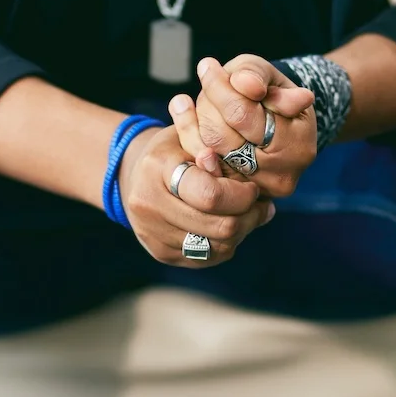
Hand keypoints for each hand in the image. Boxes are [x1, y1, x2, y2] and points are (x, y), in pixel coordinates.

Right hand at [117, 124, 272, 266]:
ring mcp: (152, 233)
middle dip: (249, 217)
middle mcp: (149, 204)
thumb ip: (220, 156)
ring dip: (241, 233)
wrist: (135, 176)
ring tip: (247, 215)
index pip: (210, 195)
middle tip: (260, 205)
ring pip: (217, 247)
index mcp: (158, 168)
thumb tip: (249, 182)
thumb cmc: (175, 151)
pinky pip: (207, 258)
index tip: (253, 189)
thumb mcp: (194, 138)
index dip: (242, 196)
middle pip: (219, 227)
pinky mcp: (160, 253)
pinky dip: (225, 245)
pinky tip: (226, 226)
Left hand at [175, 56, 317, 198]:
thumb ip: (256, 74)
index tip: (206, 66)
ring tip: (201, 100)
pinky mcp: (234, 197)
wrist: (274, 126)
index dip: (220, 89)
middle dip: (209, 106)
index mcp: (298, 143)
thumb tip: (245, 84)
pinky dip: (190, 140)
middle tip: (208, 83)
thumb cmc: (270, 93)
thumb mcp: (268, 74)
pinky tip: (185, 115)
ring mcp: (257, 191)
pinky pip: (201, 168)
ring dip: (197, 123)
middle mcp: (282, 174)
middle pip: (221, 138)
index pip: (242, 115)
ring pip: (207, 154)